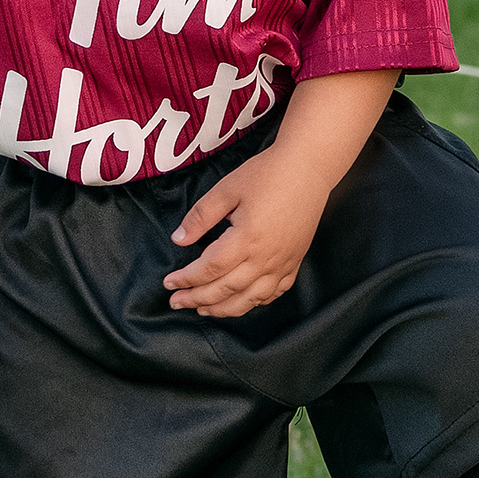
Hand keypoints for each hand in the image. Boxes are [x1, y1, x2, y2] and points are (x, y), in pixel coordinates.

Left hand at [164, 145, 331, 318]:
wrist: (308, 167)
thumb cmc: (268, 174)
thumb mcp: (227, 189)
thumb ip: (201, 216)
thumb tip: (178, 239)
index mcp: (247, 238)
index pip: (210, 269)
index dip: (186, 279)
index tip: (169, 283)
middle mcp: (266, 257)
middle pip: (227, 289)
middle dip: (198, 299)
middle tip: (177, 302)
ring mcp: (283, 263)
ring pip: (250, 299)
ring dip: (224, 309)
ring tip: (204, 310)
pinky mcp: (294, 262)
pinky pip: (274, 293)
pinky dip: (255, 302)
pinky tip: (241, 301)